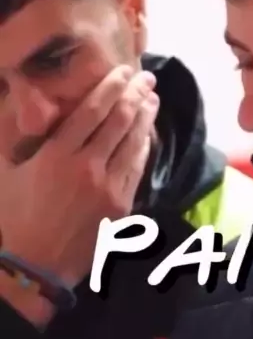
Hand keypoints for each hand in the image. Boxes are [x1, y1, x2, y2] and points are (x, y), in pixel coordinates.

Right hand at [0, 65, 159, 292]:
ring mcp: (108, 187)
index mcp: (57, 154)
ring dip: (146, 117)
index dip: (111, 86)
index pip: (93, 110)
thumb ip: (20, 135)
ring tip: (153, 99)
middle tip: (147, 78)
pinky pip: (137, 168)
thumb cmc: (13, 217)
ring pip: (134, 142)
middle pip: (120, 120)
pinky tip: (147, 135)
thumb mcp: (7, 170)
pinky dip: (144, 147)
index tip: (124, 70)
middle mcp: (87, 166)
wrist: (32, 267)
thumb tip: (29, 105)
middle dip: (136, 94)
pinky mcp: (121, 206)